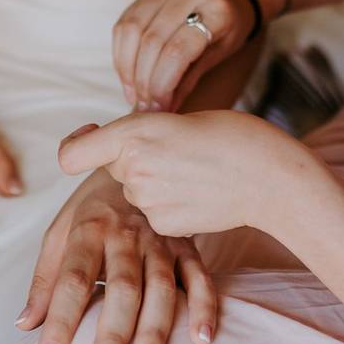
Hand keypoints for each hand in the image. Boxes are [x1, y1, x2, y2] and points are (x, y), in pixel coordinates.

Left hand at [15, 168, 215, 343]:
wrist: (134, 165)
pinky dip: (203, 306)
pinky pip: (199, 277)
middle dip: (112, 332)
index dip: (61, 318)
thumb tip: (25, 324)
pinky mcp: (187, 247)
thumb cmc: (92, 210)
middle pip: (121, 288)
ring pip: (160, 287)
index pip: (72, 279)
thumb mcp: (61, 233)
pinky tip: (201, 339)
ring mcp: (160, 241)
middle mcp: (126, 235)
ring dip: (155, 328)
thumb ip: (45, 280)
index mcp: (89, 230)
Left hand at [58, 111, 322, 238]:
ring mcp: (147, 200)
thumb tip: (115, 148)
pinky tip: (199, 195)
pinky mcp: (164, 224)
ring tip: (195, 174)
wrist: (271, 177)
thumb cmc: (234, 137)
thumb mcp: (179, 119)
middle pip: (114, 168)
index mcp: (133, 133)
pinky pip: (153, 214)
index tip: (89, 142)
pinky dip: (171, 205)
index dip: (77, 148)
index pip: (71, 154)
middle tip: (176, 154)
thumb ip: (141, 134)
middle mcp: (133, 168)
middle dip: (134, 161)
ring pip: (135, 191)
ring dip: (155, 183)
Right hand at [112, 0, 255, 112]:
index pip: (178, 50)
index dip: (162, 83)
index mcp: (216, 11)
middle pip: (152, 42)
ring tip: (133, 95)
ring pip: (132, 32)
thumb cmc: (226, 32)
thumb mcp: (218, 57)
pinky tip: (128, 77)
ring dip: (128, 70)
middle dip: (144, 81)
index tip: (158, 108)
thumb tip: (161, 112)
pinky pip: (123, 27)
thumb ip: (188, 82)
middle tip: (144, 107)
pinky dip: (121, 56)